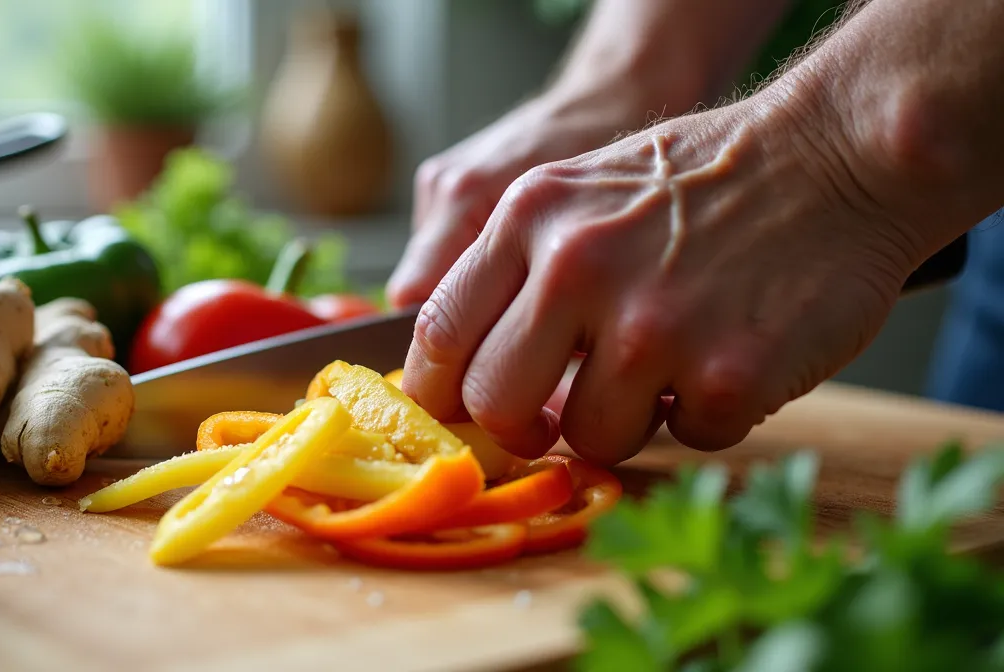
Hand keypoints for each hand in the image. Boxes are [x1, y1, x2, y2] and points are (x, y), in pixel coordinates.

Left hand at [400, 100, 922, 464]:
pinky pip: (687, 437)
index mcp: (528, 218)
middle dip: (526, 426)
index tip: (467, 411)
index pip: (438, 335)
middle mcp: (576, 268)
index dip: (443, 392)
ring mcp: (651, 324)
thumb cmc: (707, 180)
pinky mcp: (726, 373)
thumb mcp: (580, 191)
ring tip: (670, 363)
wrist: (840, 153)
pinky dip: (710, 413)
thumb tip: (467, 369)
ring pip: (590, 439)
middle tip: (561, 416)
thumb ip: (517, 268)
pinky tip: (733, 354)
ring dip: (628, 420)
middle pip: (497, 405)